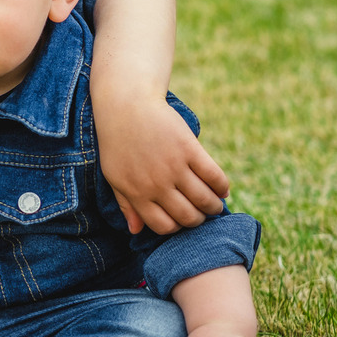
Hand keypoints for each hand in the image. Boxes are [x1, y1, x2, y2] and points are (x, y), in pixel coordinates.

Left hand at [98, 97, 228, 233]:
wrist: (126, 104)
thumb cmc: (117, 142)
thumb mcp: (114, 175)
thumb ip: (126, 204)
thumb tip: (136, 231)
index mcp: (137, 193)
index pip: (164, 226)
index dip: (177, 227)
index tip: (182, 220)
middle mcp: (156, 184)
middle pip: (188, 217)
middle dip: (198, 220)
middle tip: (202, 214)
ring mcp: (174, 166)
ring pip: (203, 200)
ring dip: (214, 207)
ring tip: (215, 204)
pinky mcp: (189, 148)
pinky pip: (214, 176)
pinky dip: (222, 187)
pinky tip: (222, 189)